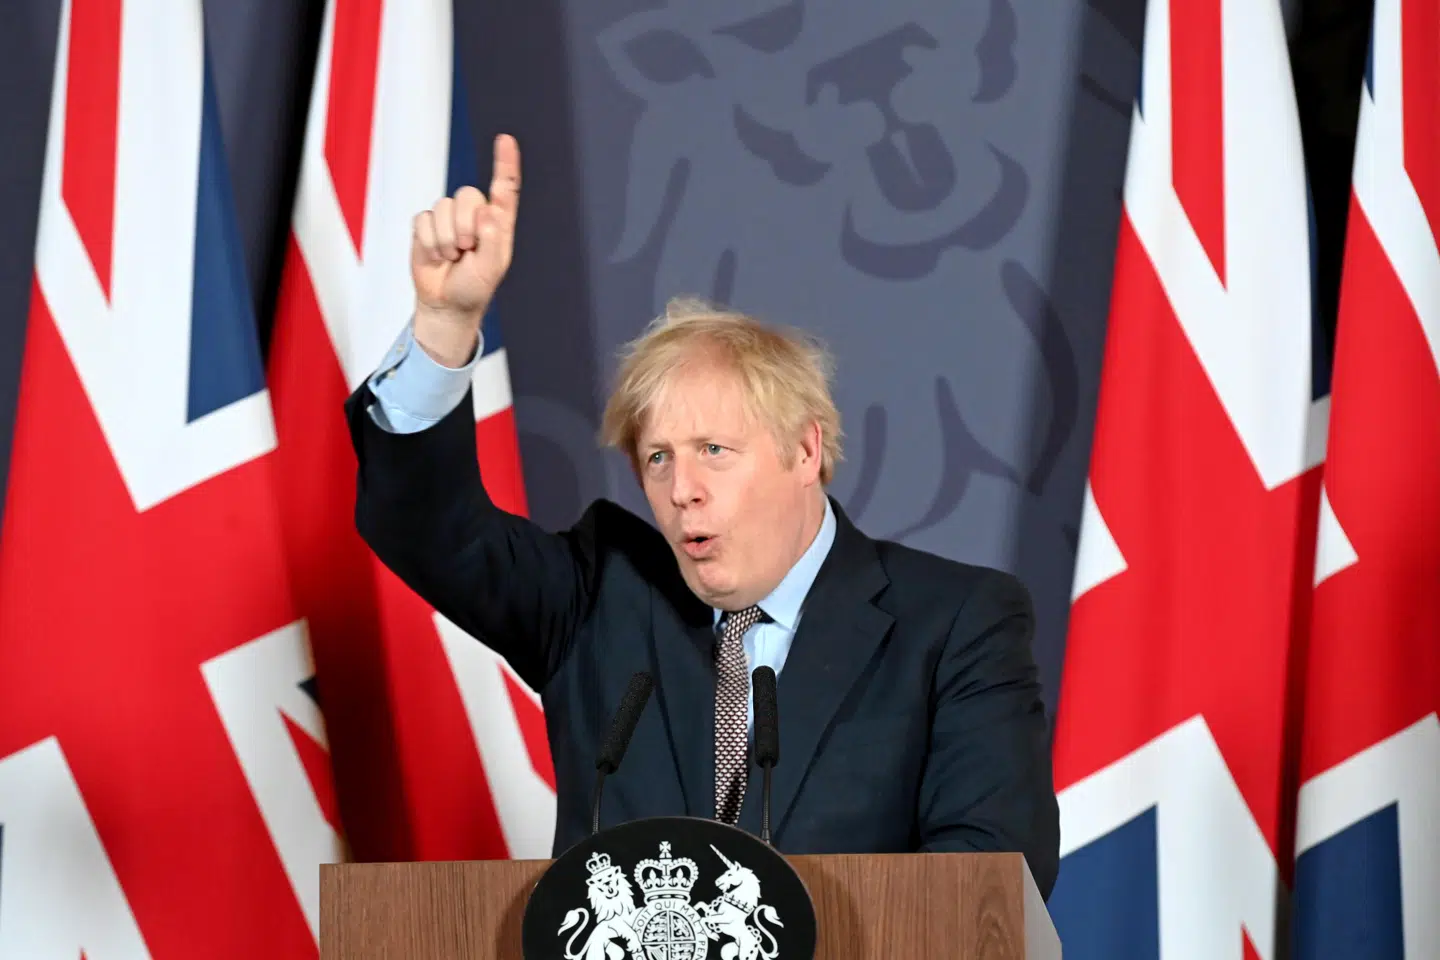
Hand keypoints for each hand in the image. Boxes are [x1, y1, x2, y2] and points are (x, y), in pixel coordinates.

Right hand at [410, 133, 520, 365]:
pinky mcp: (427, 225)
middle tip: (466, 251)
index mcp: (498, 222)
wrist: (445, 303)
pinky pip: (424, 220)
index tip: (505, 139)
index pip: (505, 188)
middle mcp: (475, 214)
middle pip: (467, 195)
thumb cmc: (474, 286)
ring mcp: (449, 218)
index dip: (505, 163)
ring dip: (446, 239)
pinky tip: (436, 256)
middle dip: (465, 226)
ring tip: (452, 257)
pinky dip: (429, 242)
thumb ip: (492, 240)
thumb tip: (487, 212)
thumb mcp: (491, 269)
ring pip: (443, 207)